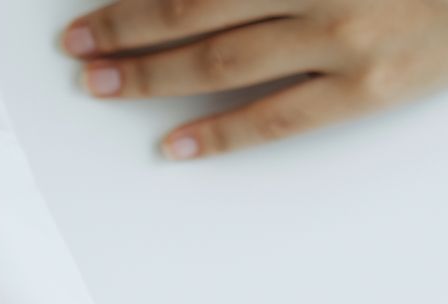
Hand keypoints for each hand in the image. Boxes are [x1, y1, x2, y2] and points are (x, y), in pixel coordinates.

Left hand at [60, 0, 447, 158]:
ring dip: (152, 74)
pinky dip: (222, 131)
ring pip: (225, 59)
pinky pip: (281, 116)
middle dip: (125, 26)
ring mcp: (345, 35)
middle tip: (75, 44)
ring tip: (101, 84)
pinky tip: (175, 144)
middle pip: (195, 6)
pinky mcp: (372, 85)